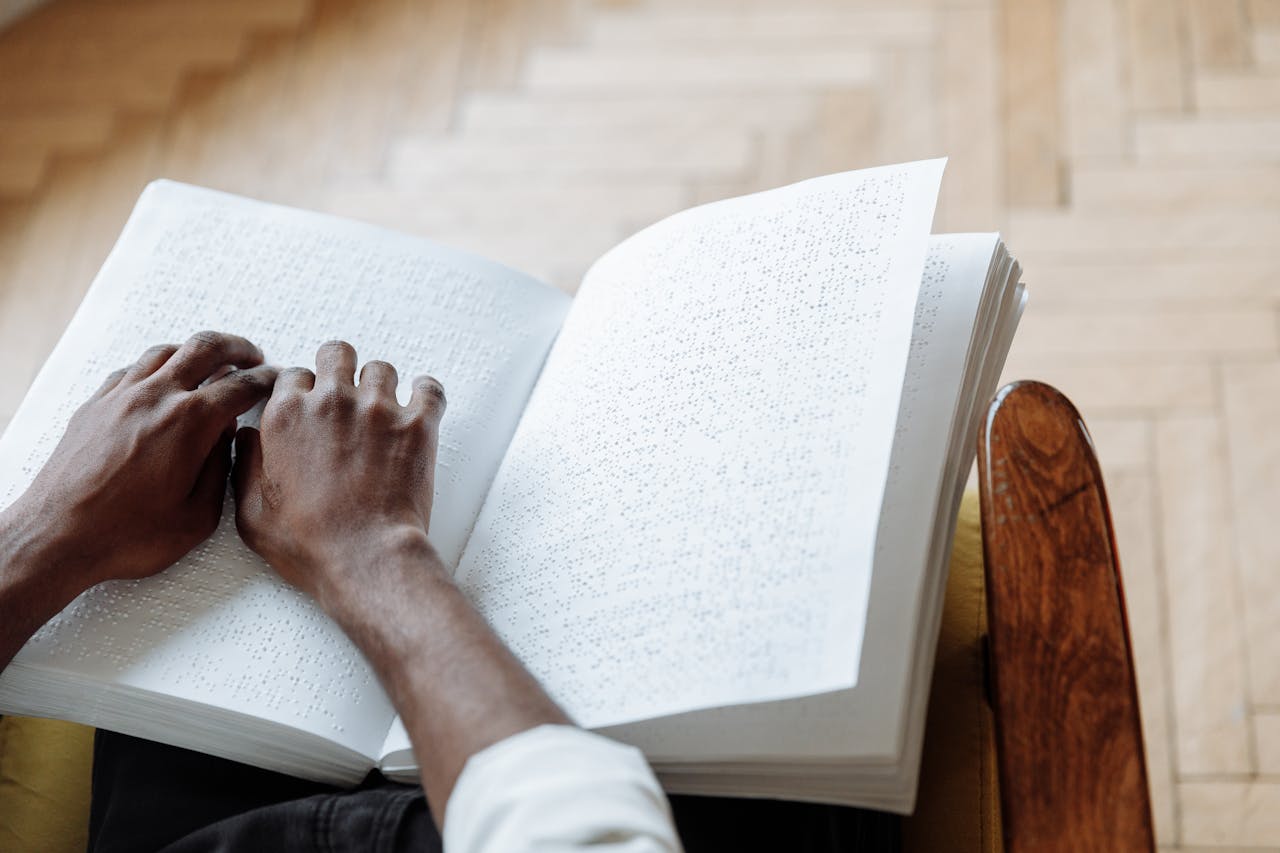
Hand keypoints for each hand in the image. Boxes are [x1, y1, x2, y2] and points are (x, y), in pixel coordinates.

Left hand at [6, 331, 276, 591]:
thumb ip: (220, 471)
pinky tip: (162, 381)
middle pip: (205, 348)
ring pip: (166, 351)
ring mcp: (121, 397)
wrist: (58, 537)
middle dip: (237, 348)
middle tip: (252, 357)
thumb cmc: (125, 535)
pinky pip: (132, 369)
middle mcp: (156, 398)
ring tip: (210, 363)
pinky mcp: (96, 405)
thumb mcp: (198, 517)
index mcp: (190, 423)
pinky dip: (157, 366)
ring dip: (195, 352)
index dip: (266, 380)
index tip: (276, 380)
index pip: (241, 385)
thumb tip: (226, 440)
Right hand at [231, 340, 446, 609]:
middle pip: (336, 354)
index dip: (302, 391)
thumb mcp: (252, 513)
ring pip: (380, 369)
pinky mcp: (416, 425)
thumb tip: (245, 438)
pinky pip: (429, 389)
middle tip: (345, 390)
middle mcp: (331, 402)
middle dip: (338, 367)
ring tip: (382, 407)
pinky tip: (422, 404)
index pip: (292, 375)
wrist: (365, 558)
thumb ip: (244, 466)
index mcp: (287, 417)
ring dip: (380, 384)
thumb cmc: (309, 544)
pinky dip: (427, 393)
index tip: (310, 404)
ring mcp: (377, 409)